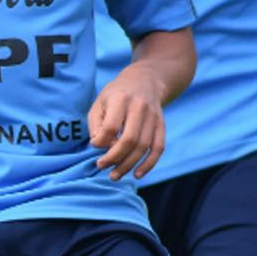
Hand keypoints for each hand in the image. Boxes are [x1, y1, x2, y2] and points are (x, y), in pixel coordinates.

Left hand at [89, 62, 166, 180]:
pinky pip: (158, 148)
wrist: (146, 79)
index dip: (101, 141)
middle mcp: (139, 107)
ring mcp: (153, 116)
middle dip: (114, 158)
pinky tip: (137, 175)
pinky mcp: (162, 125)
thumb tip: (99, 146)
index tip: (94, 146)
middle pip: (129, 139)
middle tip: (102, 167)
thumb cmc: (117, 94)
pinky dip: (149, 164)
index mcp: (120, 99)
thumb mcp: (100, 102)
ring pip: (143, 146)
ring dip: (128, 165)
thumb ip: (96, 124)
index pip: (111, 126)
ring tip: (115, 176)